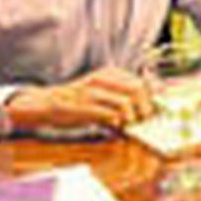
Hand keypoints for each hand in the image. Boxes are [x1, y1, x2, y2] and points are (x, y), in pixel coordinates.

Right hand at [4, 66, 152, 132]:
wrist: (46, 103)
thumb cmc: (77, 101)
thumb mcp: (100, 90)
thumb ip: (119, 95)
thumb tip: (145, 108)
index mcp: (109, 73)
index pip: (140, 82)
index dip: (150, 97)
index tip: (154, 111)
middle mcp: (102, 79)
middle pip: (137, 89)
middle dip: (145, 107)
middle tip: (143, 120)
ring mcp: (93, 91)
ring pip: (125, 102)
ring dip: (131, 117)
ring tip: (128, 125)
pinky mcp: (84, 106)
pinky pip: (108, 114)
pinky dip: (117, 122)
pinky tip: (115, 126)